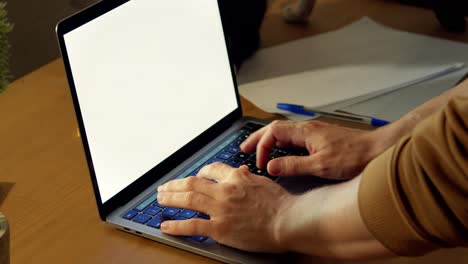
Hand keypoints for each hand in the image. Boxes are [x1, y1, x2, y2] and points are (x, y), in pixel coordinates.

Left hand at [157, 163, 295, 251]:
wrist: (288, 220)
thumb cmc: (281, 203)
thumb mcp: (264, 182)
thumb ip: (248, 177)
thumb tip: (241, 171)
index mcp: (236, 177)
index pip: (211, 169)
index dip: (200, 172)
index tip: (195, 175)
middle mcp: (224, 190)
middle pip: (193, 183)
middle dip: (175, 184)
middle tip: (165, 187)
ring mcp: (220, 209)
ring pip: (188, 199)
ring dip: (171, 198)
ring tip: (160, 199)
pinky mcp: (219, 228)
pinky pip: (192, 225)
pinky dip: (176, 225)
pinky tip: (166, 225)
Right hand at [241, 120, 385, 179]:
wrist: (377, 149)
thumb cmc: (354, 156)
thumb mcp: (321, 166)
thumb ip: (293, 166)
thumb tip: (271, 167)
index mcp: (305, 132)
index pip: (273, 132)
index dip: (262, 146)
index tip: (260, 162)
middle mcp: (308, 129)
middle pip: (275, 129)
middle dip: (258, 139)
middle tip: (244, 148)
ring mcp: (315, 133)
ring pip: (285, 133)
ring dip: (270, 141)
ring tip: (259, 151)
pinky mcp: (322, 139)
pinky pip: (295, 138)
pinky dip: (283, 145)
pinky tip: (283, 153)